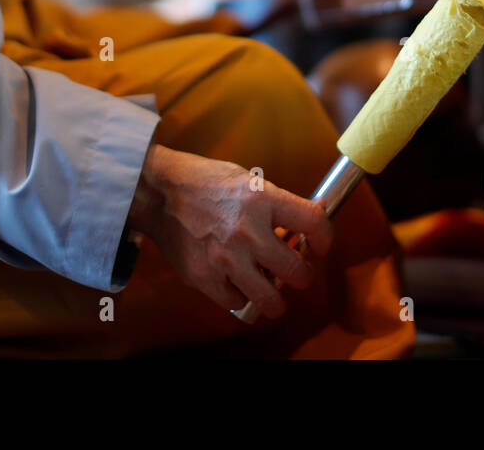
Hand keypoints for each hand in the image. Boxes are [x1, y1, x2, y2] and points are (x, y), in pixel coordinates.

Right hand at [127, 144, 332, 318]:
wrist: (158, 192)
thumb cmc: (205, 182)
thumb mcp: (247, 180)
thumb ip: (278, 203)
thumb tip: (314, 218)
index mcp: (261, 199)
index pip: (313, 223)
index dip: (325, 239)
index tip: (319, 247)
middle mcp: (247, 230)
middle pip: (297, 272)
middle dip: (302, 276)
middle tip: (296, 273)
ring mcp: (225, 258)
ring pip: (270, 299)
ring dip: (275, 299)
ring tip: (271, 290)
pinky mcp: (204, 277)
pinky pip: (236, 302)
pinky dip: (239, 296)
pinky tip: (236, 282)